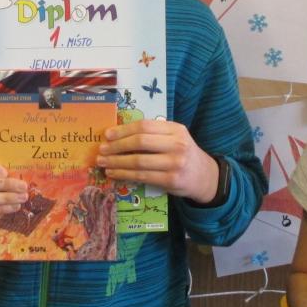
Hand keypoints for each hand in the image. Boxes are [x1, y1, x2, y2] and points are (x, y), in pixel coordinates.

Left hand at [95, 119, 217, 201]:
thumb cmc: (182, 154)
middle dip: (117, 146)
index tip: (107, 135)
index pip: (144, 126)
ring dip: (116, 162)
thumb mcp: (174, 138)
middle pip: (140, 142)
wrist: (204, 176)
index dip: (123, 130)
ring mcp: (175, 163)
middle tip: (101, 150)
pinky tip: (114, 174)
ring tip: (103, 162)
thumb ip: (154, 134)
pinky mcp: (171, 180)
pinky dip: (124, 175)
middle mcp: (177, 144)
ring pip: (139, 161)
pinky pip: (142, 176)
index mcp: (176, 129)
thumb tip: (118, 135)